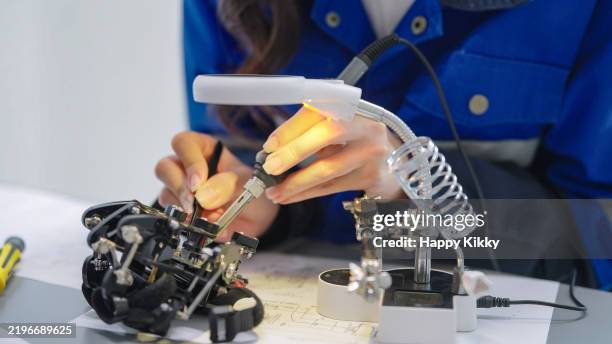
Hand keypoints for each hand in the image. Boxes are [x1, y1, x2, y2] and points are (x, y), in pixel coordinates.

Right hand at [155, 131, 278, 240]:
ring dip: (186, 209)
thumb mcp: (246, 183)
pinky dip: (191, 224)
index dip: (189, 161)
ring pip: (166, 193)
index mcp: (203, 149)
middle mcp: (186, 166)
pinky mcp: (180, 211)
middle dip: (180, 188)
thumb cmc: (250, 188)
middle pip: (164, 168)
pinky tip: (209, 227)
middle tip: (196, 204)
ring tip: (211, 217)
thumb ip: (227, 186)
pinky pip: (174, 216)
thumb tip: (205, 197)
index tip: (199, 183)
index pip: (183, 143)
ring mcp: (180, 189)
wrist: (256, 215)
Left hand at [262, 106, 403, 203]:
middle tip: (270, 167)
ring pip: (328, 169)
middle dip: (294, 152)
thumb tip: (272, 149)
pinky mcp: (371, 177)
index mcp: (353, 107)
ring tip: (273, 191)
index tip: (269, 146)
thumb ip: (309, 131)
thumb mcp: (336, 128)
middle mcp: (366, 127)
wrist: (391, 164)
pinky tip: (287, 197)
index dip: (291, 128)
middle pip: (328, 134)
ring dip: (296, 183)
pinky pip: (332, 187)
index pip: (319, 111)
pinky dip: (306, 194)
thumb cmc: (353, 142)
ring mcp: (372, 153)